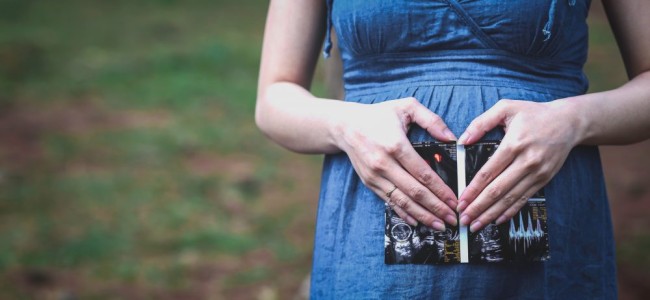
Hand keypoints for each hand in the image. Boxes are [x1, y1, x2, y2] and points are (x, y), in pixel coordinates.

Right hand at [334, 97, 458, 229]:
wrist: (345, 125)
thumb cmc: (378, 115)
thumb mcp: (406, 106)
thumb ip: (432, 120)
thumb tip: (451, 138)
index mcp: (396, 145)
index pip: (423, 174)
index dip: (441, 190)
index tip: (454, 201)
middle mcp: (384, 164)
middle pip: (415, 192)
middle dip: (436, 208)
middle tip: (453, 219)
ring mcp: (375, 176)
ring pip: (402, 201)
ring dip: (423, 215)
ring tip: (439, 225)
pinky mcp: (370, 183)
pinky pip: (389, 201)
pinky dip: (404, 213)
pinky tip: (418, 221)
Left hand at [456, 99, 580, 231]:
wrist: (569, 122)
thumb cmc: (534, 114)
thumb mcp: (506, 108)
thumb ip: (481, 122)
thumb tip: (463, 140)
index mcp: (514, 144)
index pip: (488, 172)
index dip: (473, 189)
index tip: (461, 201)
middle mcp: (526, 161)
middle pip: (498, 190)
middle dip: (478, 207)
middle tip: (464, 219)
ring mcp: (537, 173)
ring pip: (510, 198)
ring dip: (491, 213)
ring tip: (476, 225)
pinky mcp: (544, 179)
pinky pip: (524, 198)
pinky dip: (510, 211)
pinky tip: (498, 220)